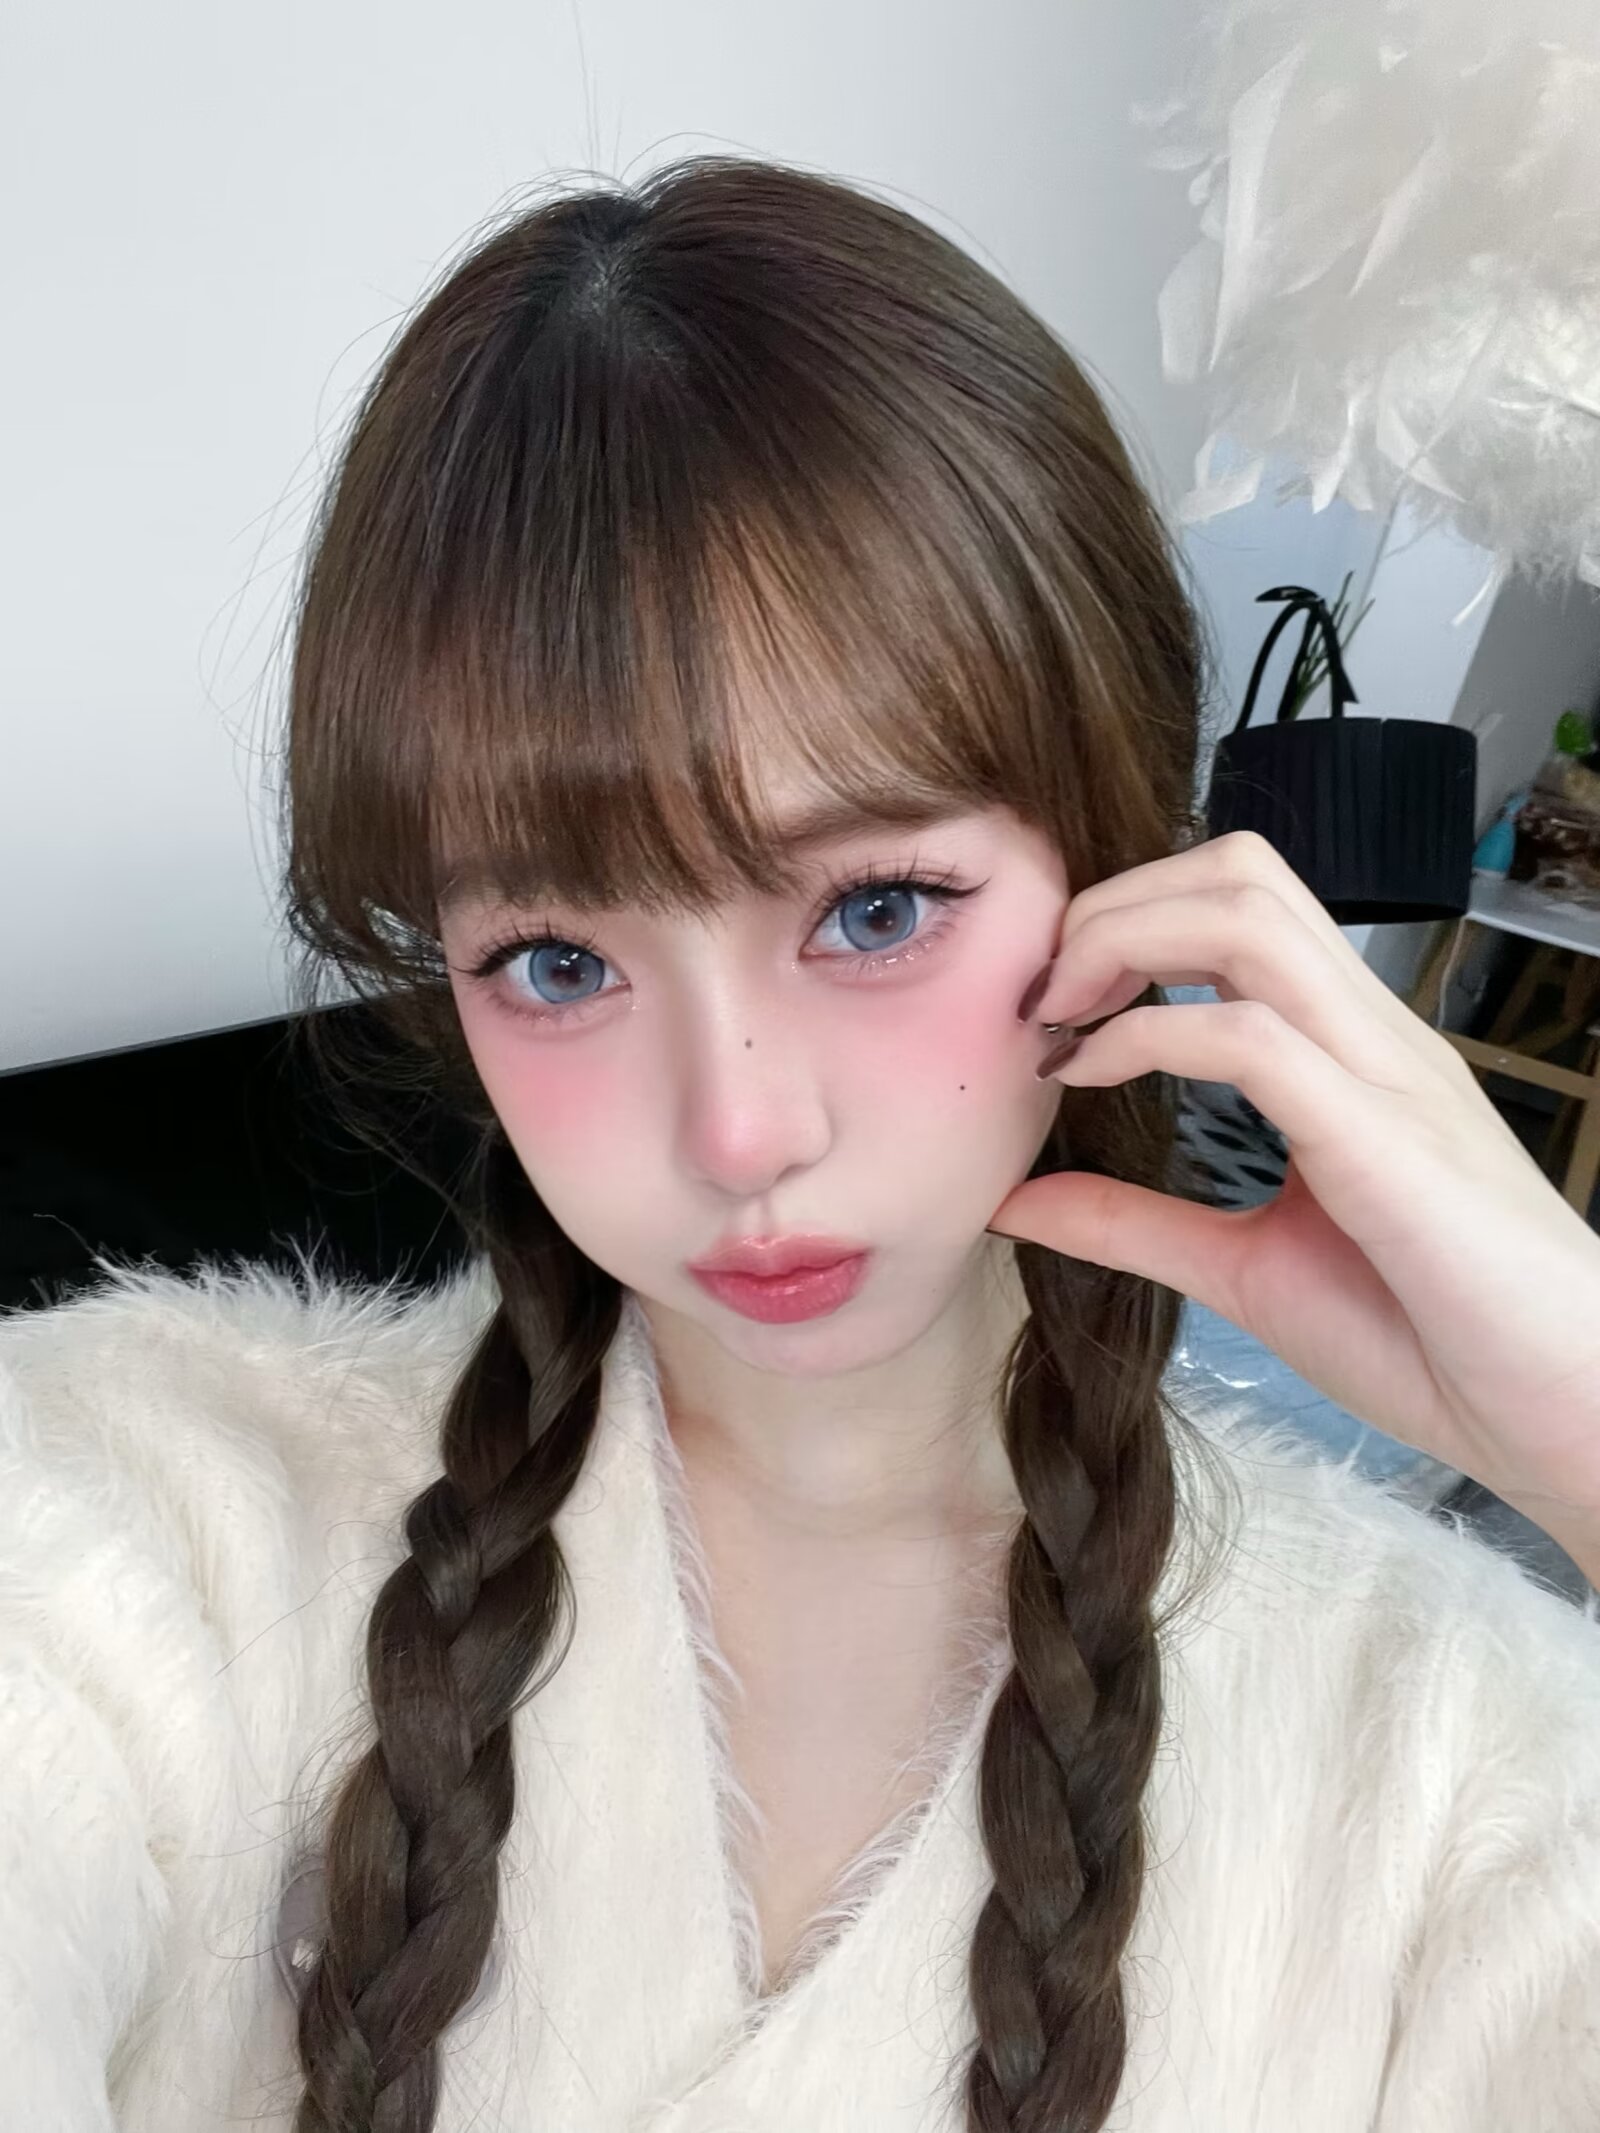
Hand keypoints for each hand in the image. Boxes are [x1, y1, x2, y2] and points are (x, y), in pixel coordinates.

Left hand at [987, 831, 1599, 1549]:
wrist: (1567, 1416)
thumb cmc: (1433, 1342)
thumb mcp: (1246, 1273)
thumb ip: (1134, 1227)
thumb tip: (1016, 1199)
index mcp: (1347, 1051)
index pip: (1238, 900)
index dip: (1126, 915)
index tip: (1050, 998)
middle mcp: (1370, 1036)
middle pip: (1238, 869)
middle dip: (1115, 900)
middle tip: (1042, 990)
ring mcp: (1385, 1075)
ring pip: (1248, 914)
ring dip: (1125, 940)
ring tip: (1060, 1016)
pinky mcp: (1386, 1140)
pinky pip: (1254, 1037)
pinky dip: (1147, 1036)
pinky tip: (1091, 1076)